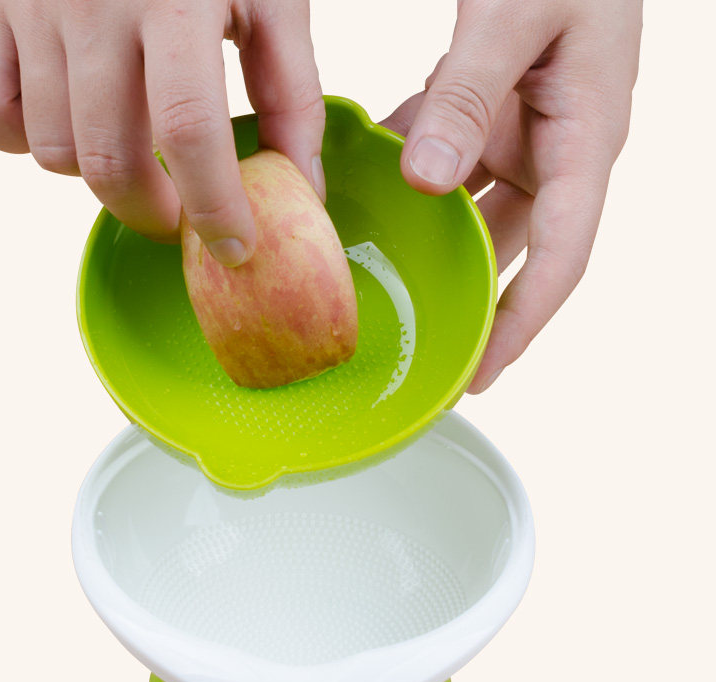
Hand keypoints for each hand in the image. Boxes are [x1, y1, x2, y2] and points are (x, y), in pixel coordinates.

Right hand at [0, 0, 325, 265]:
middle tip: (184, 216)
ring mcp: (30, 8)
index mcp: (174, 1)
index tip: (235, 248)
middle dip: (155, 213)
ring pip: (52, 151)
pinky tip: (71, 125)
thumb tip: (302, 187)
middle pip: (110, 161)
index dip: (214, 207)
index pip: (190, 131)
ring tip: (137, 153)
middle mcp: (91, 5)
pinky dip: (23, 142)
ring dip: (101, 177)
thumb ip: (292, 95)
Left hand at [381, 0, 641, 391]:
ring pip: (470, 209)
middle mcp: (555, 152)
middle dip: (470, 298)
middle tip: (418, 342)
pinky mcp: (487, 111)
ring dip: (428, 239)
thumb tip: (426, 180)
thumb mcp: (518, 14)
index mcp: (585, 144)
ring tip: (380, 278)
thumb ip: (470, 94)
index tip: (480, 373)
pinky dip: (407, 171)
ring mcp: (518, 133)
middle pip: (510, 249)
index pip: (561, 259)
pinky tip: (368, 186)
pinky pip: (443, 155)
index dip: (521, 323)